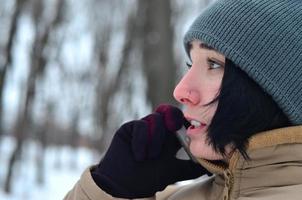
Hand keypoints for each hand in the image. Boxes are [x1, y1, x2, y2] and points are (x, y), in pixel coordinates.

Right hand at [91, 104, 207, 197]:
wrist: (126, 185)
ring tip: (150, 156)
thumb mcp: (177, 171)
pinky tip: (139, 155)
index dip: (185, 120)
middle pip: (168, 110)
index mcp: (169, 137)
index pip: (180, 120)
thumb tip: (214, 164)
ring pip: (155, 118)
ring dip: (155, 138)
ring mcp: (143, 127)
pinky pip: (140, 125)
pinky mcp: (129, 128)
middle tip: (173, 126)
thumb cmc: (151, 178)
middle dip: (172, 115)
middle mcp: (157, 129)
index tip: (189, 130)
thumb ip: (194, 166)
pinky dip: (141, 140)